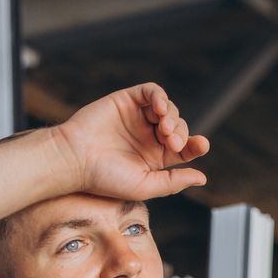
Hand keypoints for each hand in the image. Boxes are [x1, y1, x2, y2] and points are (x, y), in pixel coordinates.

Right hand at [51, 83, 209, 200]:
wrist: (75, 159)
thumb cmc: (105, 178)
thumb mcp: (145, 185)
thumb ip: (173, 182)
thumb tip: (202, 178)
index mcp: (154, 157)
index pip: (184, 148)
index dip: (195, 145)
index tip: (200, 145)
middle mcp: (148, 136)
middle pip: (178, 127)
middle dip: (181, 132)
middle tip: (172, 142)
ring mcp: (138, 117)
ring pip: (168, 108)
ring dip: (172, 116)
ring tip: (164, 129)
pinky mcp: (127, 100)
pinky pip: (151, 92)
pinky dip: (160, 96)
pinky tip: (160, 108)